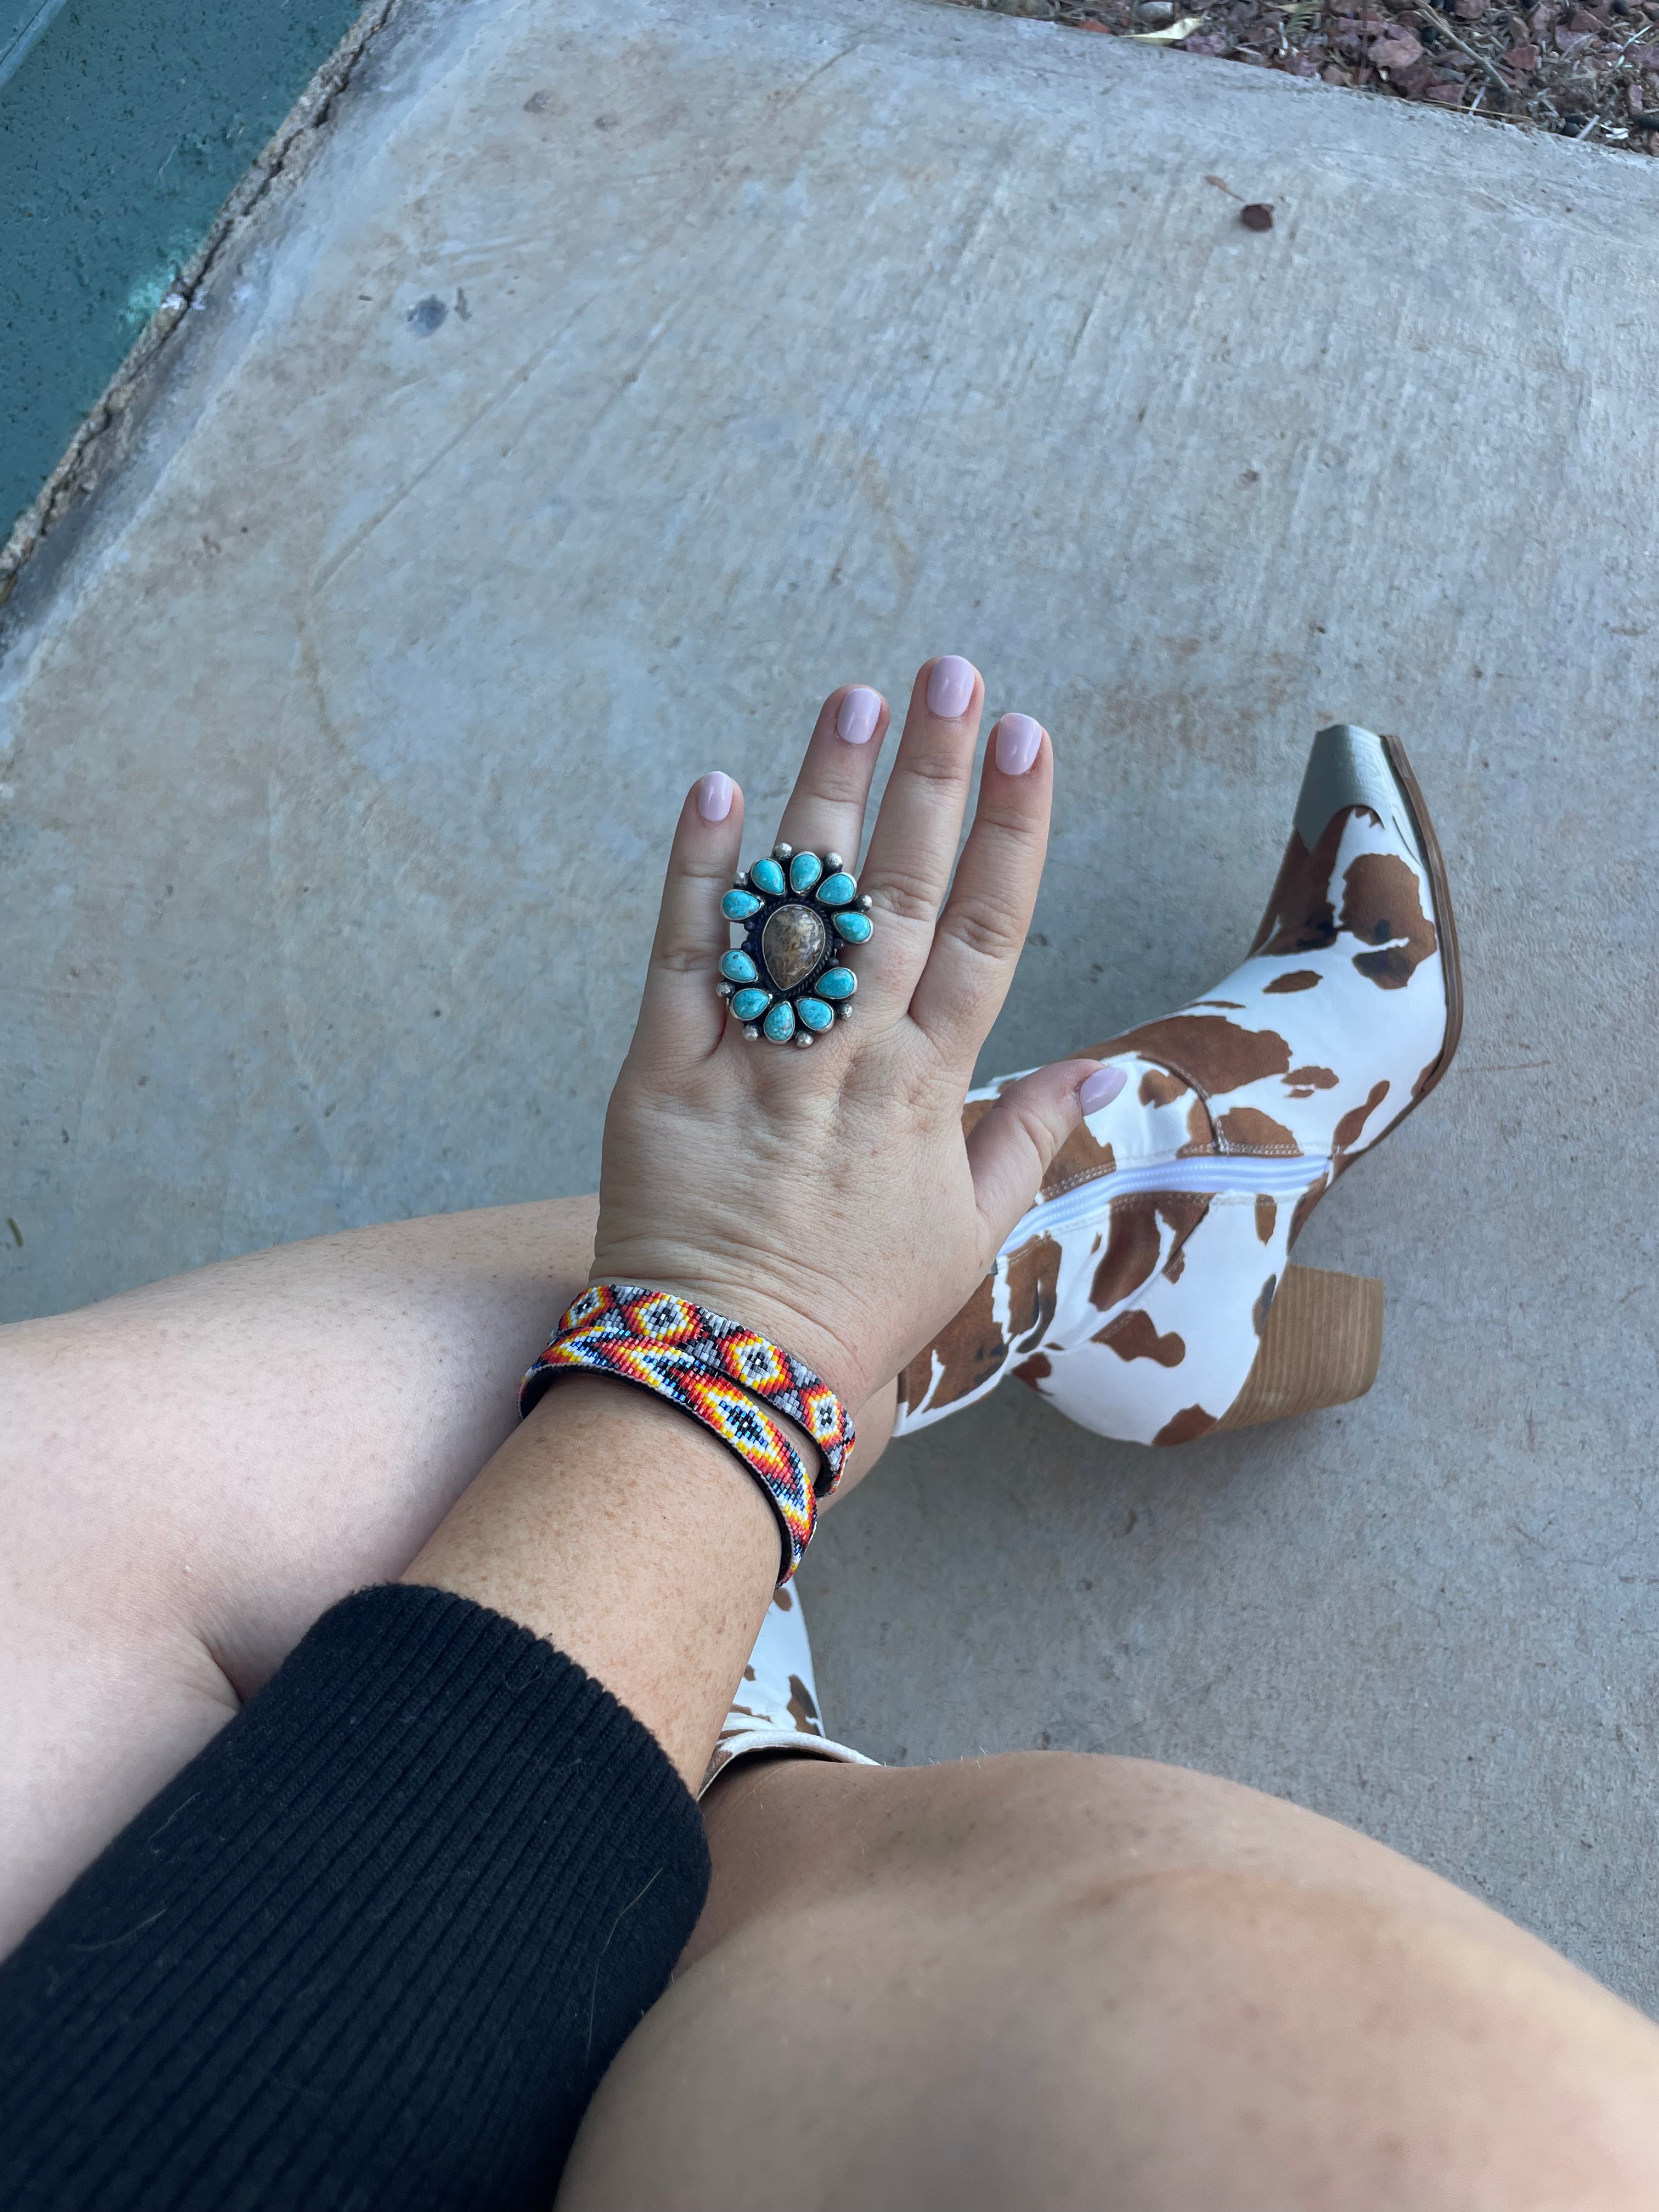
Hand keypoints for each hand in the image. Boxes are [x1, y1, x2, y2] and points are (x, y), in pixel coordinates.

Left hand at [588, 657, 1107, 1418]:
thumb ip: (1025, 1141)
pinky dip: (700, 877)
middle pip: (903, 899)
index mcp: (928, 1095)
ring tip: (856, 700)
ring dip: (828, 798)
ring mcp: (755, 1066)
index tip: (1032, 741)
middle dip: (933, 779)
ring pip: (801, 911)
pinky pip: (682, 962)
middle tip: (952, 673)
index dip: (1011, 833)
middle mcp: (848, 1064)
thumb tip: (1097, 1067)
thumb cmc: (857, 1314)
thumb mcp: (967, 1238)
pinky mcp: (662, 1079)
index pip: (987, 937)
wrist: (728, 1377)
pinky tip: (719, 789)